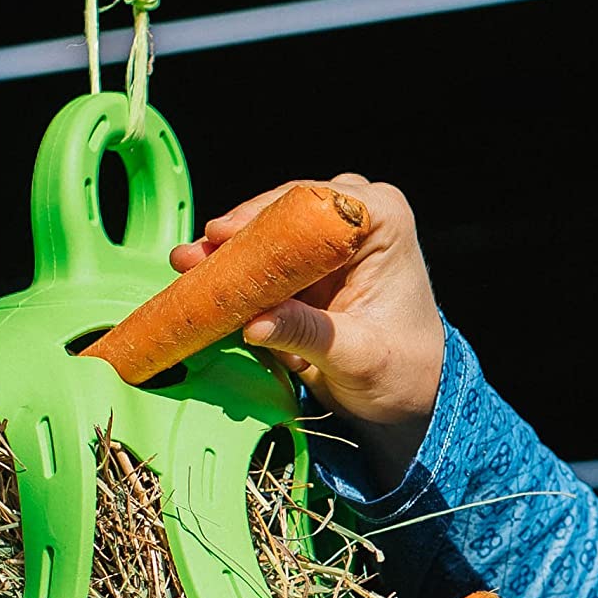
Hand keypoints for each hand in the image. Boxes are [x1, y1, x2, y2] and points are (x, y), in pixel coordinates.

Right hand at [172, 172, 442, 482]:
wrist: (409, 394)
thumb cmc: (401, 371)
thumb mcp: (357, 357)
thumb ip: (307, 334)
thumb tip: (255, 324)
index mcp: (383, 220)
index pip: (312, 203)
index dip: (262, 217)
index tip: (222, 237)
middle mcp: (355, 213)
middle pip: (280, 212)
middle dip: (236, 239)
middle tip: (193, 258)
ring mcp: (327, 233)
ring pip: (265, 233)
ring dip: (228, 255)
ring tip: (187, 268)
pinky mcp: (304, 258)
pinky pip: (263, 258)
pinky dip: (237, 274)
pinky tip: (204, 283)